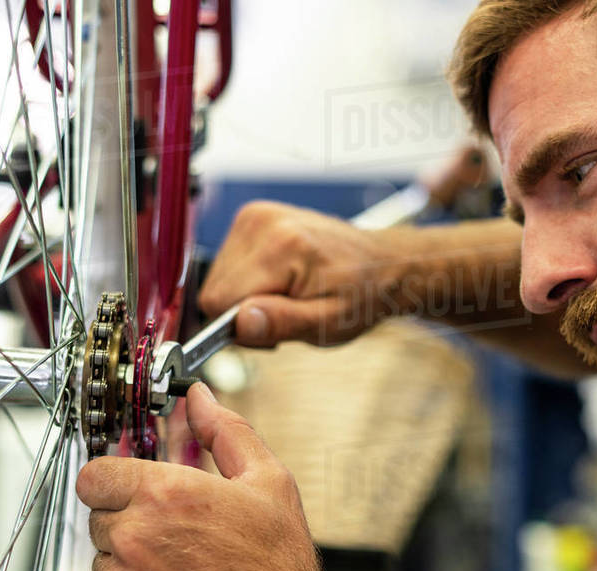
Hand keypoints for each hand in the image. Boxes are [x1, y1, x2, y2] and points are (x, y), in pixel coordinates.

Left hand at [76, 383, 340, 570]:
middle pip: (99, 516)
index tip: (140, 492)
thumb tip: (201, 398)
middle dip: (131, 522)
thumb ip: (227, 432)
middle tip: (179, 540)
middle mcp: (132, 536)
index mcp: (165, 493)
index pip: (96, 472)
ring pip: (101, 560)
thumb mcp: (270, 486)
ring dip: (130, 564)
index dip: (118, 480)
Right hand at [198, 200, 415, 347]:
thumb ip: (283, 323)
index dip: (241, 326)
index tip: (272, 330)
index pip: (218, 301)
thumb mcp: (329, 322)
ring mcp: (255, 215)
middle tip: (285, 314)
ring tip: (286, 298)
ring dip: (245, 297)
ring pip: (218, 278)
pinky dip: (248, 281)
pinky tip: (280, 283)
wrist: (381, 263)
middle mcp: (262, 222)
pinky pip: (227, 263)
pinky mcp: (253, 217)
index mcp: (281, 246)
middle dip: (243, 312)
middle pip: (215, 289)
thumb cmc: (361, 294)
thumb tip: (239, 323)